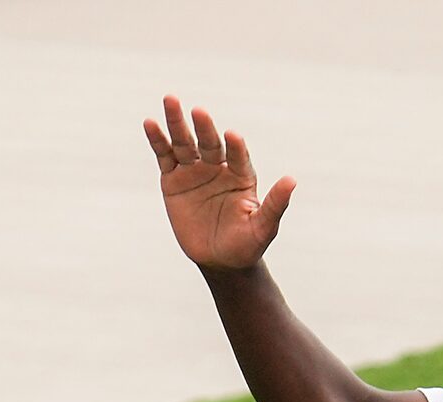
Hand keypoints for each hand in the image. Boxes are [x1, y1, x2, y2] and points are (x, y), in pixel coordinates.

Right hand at [145, 96, 295, 270]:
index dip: (236, 147)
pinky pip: (164, 156)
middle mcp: (218, 167)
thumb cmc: (246, 244)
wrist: (219, 260)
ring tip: (170, 100)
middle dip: (204, 127)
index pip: (238, 156)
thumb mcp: (263, 227)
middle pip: (210, 143)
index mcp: (242, 175)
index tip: (233, 136)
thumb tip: (292, 180)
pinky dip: (157, 140)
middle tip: (199, 111)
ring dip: (177, 122)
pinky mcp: (173, 179)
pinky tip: (150, 123)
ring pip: (185, 142)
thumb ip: (275, 204)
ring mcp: (194, 171)